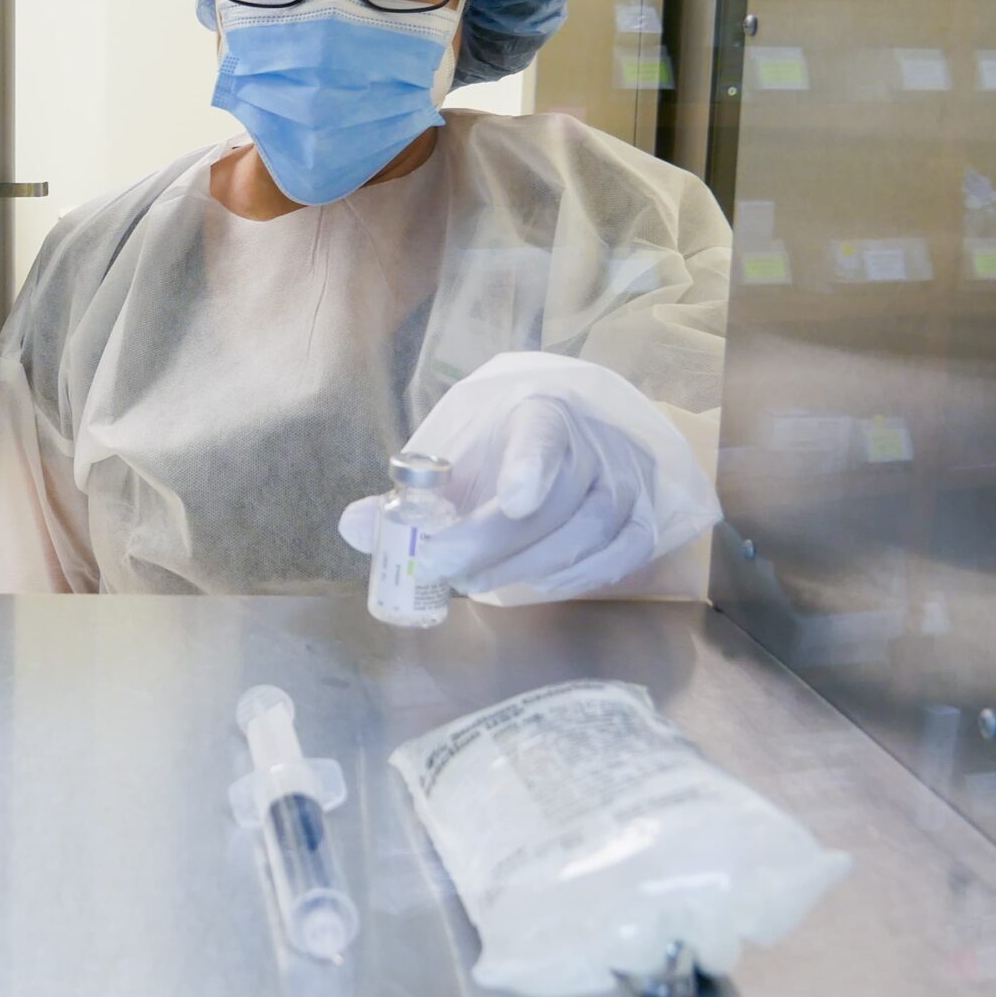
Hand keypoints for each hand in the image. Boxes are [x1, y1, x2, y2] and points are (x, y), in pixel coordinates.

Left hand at [339, 353, 716, 601]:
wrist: (573, 438)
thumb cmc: (500, 449)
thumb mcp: (452, 458)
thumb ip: (404, 497)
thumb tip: (352, 527)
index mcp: (542, 411)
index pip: (543, 436)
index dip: (530, 467)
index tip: (513, 499)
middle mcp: (596, 443)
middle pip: (553, 505)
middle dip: (492, 545)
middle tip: (442, 569)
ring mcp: (626, 483)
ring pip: (583, 538)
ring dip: (522, 570)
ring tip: (472, 582)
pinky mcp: (642, 521)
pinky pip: (611, 561)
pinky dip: (567, 580)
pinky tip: (527, 585)